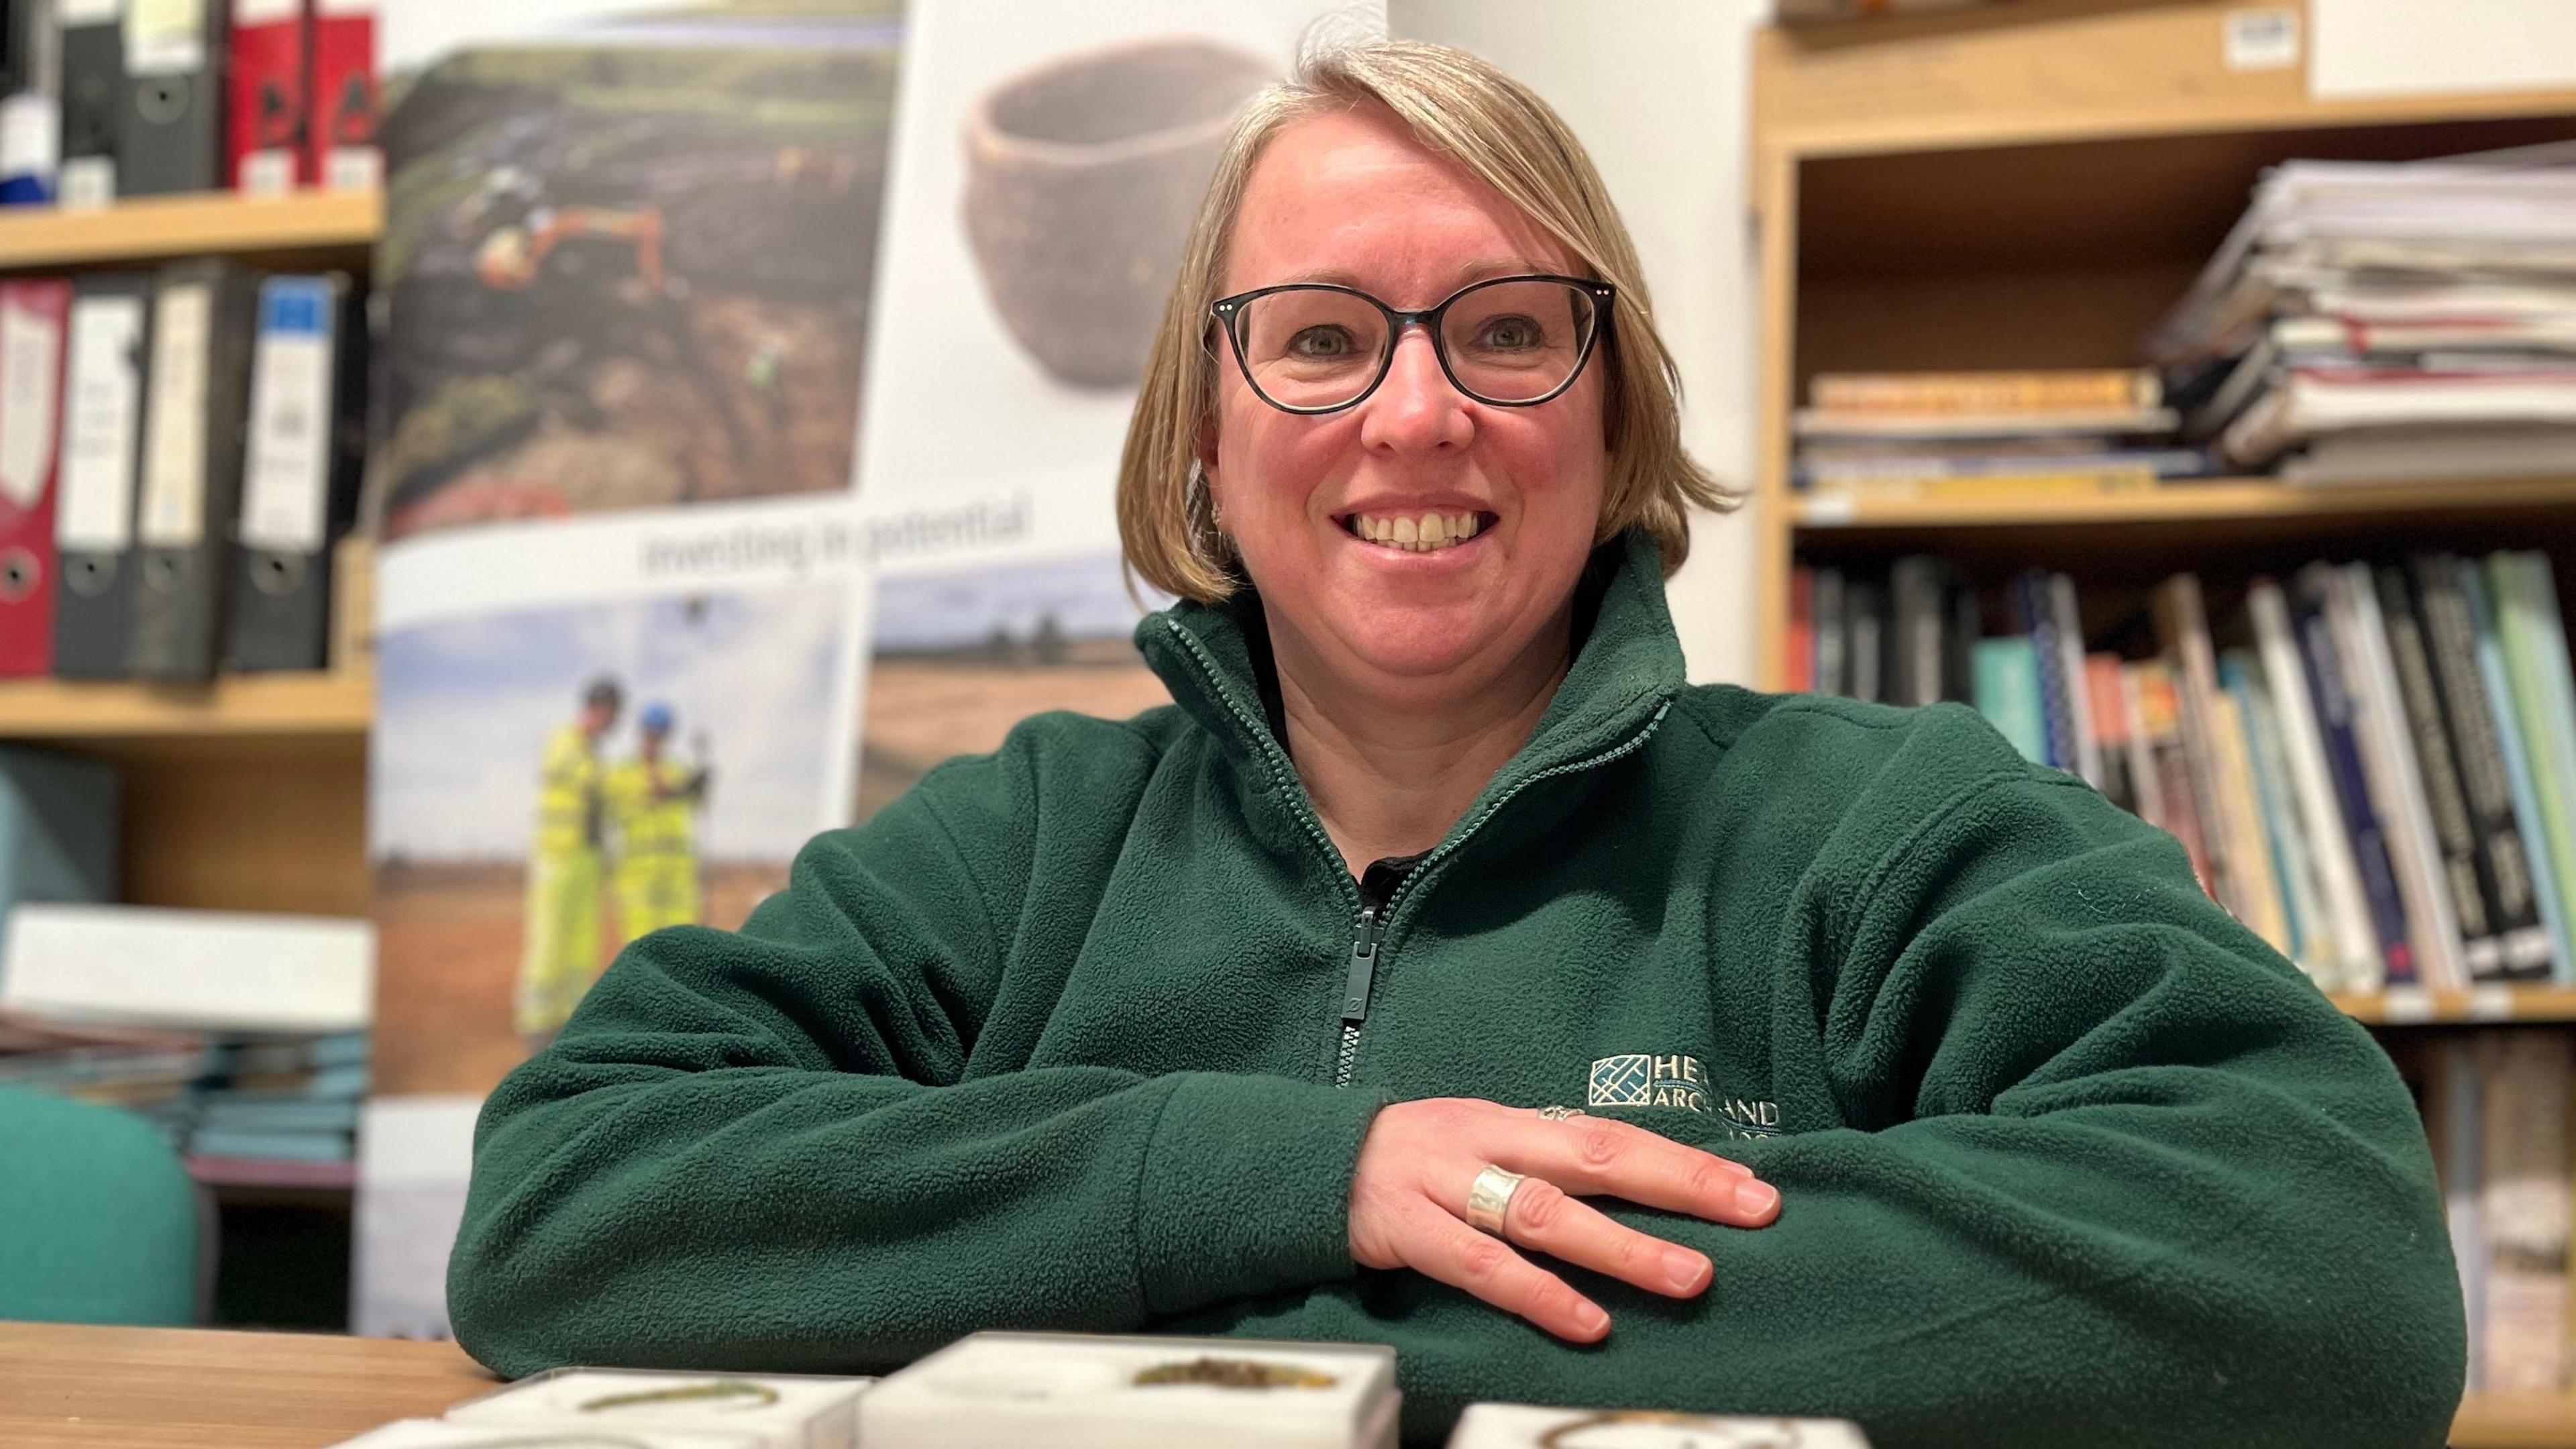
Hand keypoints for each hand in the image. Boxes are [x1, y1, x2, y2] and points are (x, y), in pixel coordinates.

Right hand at [1346, 1098, 1779, 1342]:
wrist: (1301, 1165)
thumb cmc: (1409, 1163)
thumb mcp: (1479, 1145)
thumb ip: (1545, 1166)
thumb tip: (1640, 1192)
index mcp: (1510, 1121)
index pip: (1613, 1135)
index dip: (1684, 1161)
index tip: (1753, 1187)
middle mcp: (1486, 1144)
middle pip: (1595, 1157)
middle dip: (1679, 1184)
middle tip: (1750, 1209)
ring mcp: (1446, 1186)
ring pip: (1545, 1214)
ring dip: (1622, 1247)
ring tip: (1688, 1277)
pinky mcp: (1410, 1231)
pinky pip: (1482, 1268)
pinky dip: (1539, 1296)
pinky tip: (1588, 1323)